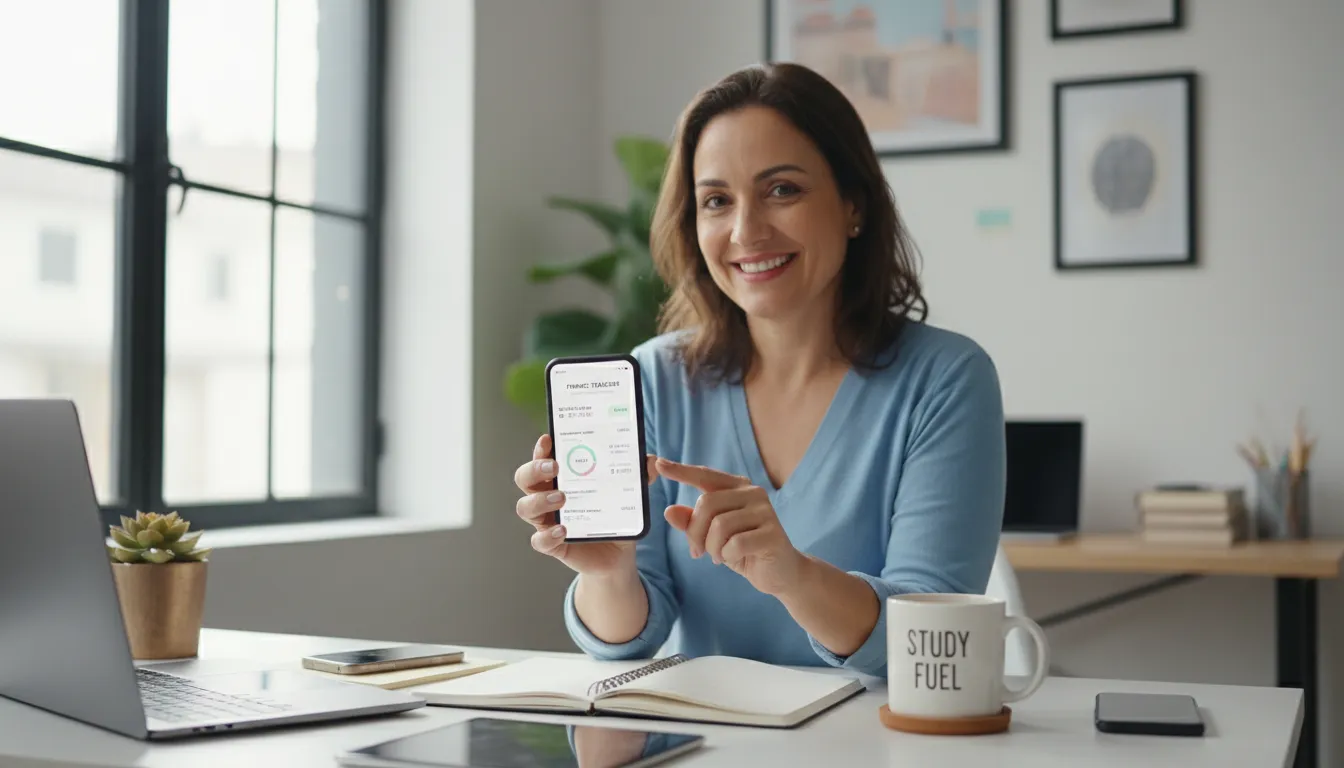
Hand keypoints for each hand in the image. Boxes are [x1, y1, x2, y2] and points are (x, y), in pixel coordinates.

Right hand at [514, 435, 659, 576]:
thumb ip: (638, 477)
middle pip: (524, 478)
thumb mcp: (628, 495)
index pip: (542, 458)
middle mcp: (547, 497)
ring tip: (561, 498)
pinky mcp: (554, 545)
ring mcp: (547, 521)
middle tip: (554, 467)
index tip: (549, 439)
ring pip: (525, 508)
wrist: (617, 555)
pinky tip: (563, 530)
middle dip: (534, 469)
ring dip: (539, 500)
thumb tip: (651, 460)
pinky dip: (547, 535)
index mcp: (561, 478)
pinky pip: (539, 541)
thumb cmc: (615, 516)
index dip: (541, 448)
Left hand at [655, 458, 804, 595]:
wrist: (781, 573)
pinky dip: (727, 556)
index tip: (658, 464)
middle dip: (695, 532)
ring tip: (719, 556)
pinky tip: (734, 559)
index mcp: (738, 488)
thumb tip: (670, 511)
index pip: (705, 475)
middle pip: (707, 504)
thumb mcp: (712, 537)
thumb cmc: (744, 550)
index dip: (682, 470)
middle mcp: (753, 493)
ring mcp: (765, 512)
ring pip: (719, 525)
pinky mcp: (772, 533)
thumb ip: (693, 523)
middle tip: (697, 552)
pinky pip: (735, 544)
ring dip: (712, 547)